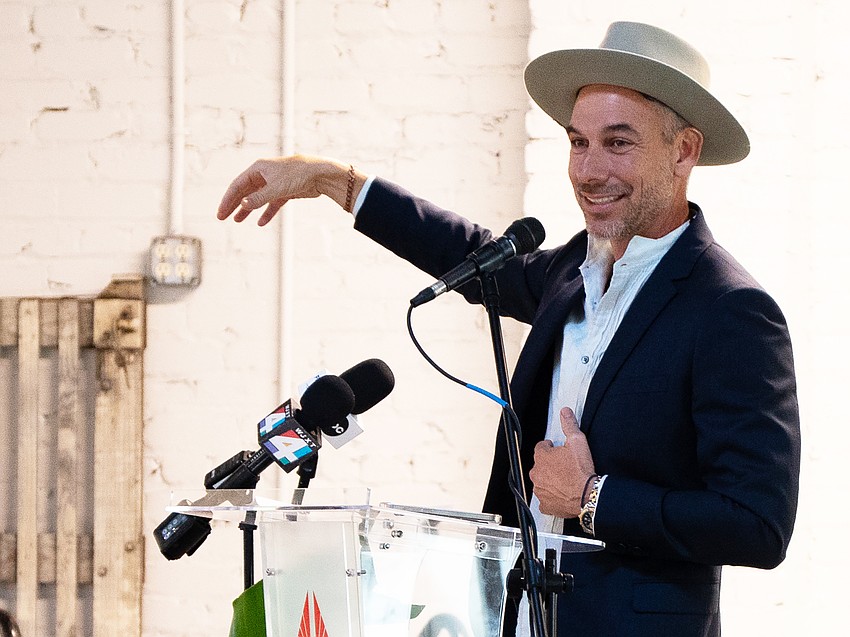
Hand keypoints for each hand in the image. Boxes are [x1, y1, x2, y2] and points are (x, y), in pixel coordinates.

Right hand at [216, 155, 356, 225]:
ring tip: (237, 220)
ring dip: (247, 209)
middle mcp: (265, 174)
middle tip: (223, 218)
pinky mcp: (285, 191)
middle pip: (245, 191)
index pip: (237, 185)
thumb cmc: (298, 175)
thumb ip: (259, 198)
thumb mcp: (276, 188)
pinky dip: (266, 212)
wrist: (321, 174)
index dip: (227, 199)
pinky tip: (260, 222)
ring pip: (257, 198)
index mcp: (258, 168)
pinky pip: (272, 204)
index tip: (221, 213)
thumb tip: (242, 205)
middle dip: (234, 205)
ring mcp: (275, 183)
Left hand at [529, 407, 595, 517]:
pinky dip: (551, 497)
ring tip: (564, 479)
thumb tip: (565, 413)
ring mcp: (539, 489)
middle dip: (550, 464)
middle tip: (564, 466)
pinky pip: (544, 499)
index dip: (551, 448)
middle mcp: (537, 472)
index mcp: (542, 456)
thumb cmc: (582, 471)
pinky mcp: (545, 504)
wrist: (588, 495)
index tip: (558, 451)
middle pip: (540, 464)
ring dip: (550, 479)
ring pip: (541, 481)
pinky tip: (561, 493)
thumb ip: (569, 425)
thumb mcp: (578, 442)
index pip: (541, 447)